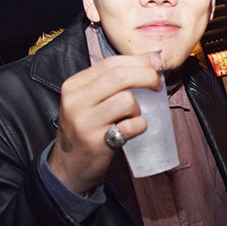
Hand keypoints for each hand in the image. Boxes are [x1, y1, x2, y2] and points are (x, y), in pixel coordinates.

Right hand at [48, 53, 162, 194]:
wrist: (69, 166)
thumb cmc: (86, 129)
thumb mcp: (89, 101)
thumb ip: (113, 82)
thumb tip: (152, 59)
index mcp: (74, 85)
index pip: (111, 63)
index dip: (139, 61)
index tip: (156, 65)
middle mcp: (76, 100)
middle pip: (121, 76)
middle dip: (147, 76)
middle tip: (157, 85)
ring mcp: (85, 121)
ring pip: (127, 100)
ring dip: (139, 108)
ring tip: (132, 116)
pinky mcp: (96, 141)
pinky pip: (130, 126)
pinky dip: (139, 126)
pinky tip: (132, 130)